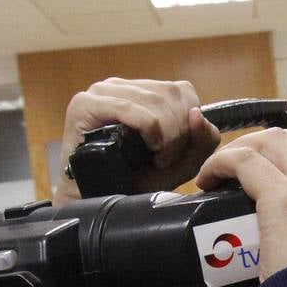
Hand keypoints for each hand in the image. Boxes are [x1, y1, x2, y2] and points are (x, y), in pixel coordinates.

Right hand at [54, 77, 220, 203]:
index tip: (178, 150)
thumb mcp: (180, 162)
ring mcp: (101, 92)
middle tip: (165, 159)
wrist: (96, 199)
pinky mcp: (84, 105)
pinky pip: (128, 107)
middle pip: (171, 94)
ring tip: (156, 158)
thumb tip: (198, 115)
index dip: (189, 121)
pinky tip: (147, 150)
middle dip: (179, 132)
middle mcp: (121, 86)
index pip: (181, 90)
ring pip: (154, 100)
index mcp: (142, 92)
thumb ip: (202, 141)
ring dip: (165, 135)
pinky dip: (147, 129)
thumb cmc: (135, 180)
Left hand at [195, 128, 286, 281]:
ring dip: (239, 151)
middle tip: (237, 167)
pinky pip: (244, 161)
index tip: (268, 166)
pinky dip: (221, 163)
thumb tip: (285, 248)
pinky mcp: (284, 196)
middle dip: (261, 144)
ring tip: (217, 172)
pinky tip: (208, 179)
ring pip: (269, 142)